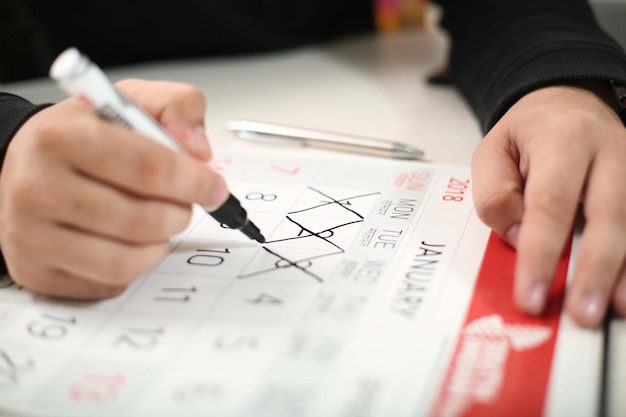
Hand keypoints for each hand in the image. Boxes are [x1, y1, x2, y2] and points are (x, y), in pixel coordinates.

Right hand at [0, 79, 227, 298]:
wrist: (24, 163)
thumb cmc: (82, 134)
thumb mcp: (130, 100)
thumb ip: (177, 106)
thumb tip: (199, 150)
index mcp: (62, 136)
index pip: (148, 168)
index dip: (195, 181)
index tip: (215, 188)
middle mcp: (37, 187)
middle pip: (142, 219)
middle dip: (179, 213)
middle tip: (182, 204)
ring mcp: (31, 234)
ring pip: (127, 260)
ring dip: (161, 244)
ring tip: (160, 223)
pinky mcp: (36, 270)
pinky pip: (110, 282)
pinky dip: (135, 265)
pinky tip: (130, 242)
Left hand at [472, 81, 625, 327]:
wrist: (568, 103)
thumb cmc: (527, 134)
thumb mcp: (491, 152)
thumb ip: (496, 195)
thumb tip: (521, 237)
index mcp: (563, 138)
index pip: (551, 203)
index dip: (541, 254)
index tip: (531, 294)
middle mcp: (611, 150)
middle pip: (610, 215)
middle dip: (597, 270)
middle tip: (583, 314)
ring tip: (618, 309)